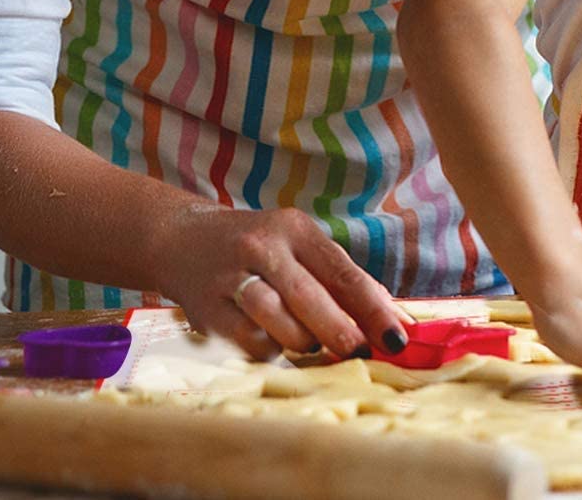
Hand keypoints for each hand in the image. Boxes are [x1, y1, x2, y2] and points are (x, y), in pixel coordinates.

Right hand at [154, 202, 406, 360]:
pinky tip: (275, 344)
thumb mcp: (298, 246)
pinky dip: (270, 350)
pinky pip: (249, 341)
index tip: (398, 337)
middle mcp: (263, 247)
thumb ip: (339, 278)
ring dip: (303, 341)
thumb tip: (391, 316)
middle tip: (359, 352)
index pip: (343, 272)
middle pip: (310, 297)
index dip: (374, 308)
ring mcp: (232, 277)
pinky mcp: (208, 308)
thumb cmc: (259, 249)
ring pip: (278, 321)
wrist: (183, 239)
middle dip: (340, 331)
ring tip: (312, 344)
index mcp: (295, 229)